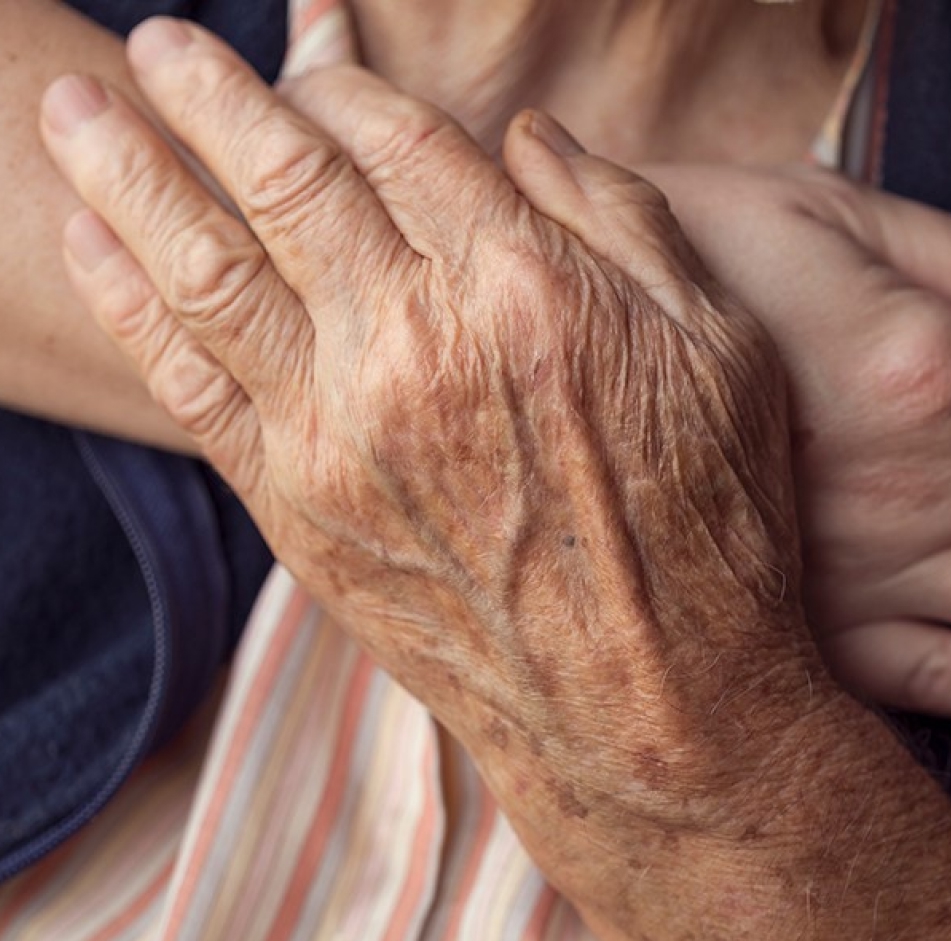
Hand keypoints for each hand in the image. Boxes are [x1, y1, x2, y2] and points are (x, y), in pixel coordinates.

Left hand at [37, 20, 870, 940]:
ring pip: (204, 268)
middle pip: (283, 180)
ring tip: (72, 104)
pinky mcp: (299, 511)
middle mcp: (417, 347)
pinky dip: (128, 301)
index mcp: (527, 289)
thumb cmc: (708, 526)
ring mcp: (342, 433)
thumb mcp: (721, 350)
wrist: (652, 707)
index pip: (397, 140)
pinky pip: (188, 382)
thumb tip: (531, 135)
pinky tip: (90, 241)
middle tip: (162, 42)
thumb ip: (622, 219)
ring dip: (126, 173)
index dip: (344, 76)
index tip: (314, 45)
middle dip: (211, 94)